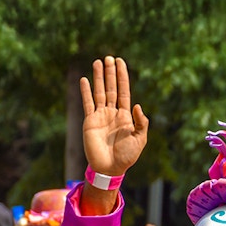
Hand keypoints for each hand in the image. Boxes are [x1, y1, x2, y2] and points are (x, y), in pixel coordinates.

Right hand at [82, 56, 148, 177]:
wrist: (110, 168)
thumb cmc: (127, 156)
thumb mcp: (140, 139)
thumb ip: (141, 122)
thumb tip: (138, 105)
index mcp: (125, 116)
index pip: (123, 91)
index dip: (122, 77)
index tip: (121, 62)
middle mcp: (112, 113)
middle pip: (111, 88)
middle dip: (111, 73)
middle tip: (109, 57)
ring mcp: (101, 116)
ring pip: (99, 92)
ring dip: (99, 77)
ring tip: (98, 62)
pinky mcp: (90, 121)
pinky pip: (88, 103)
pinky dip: (86, 92)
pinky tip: (85, 80)